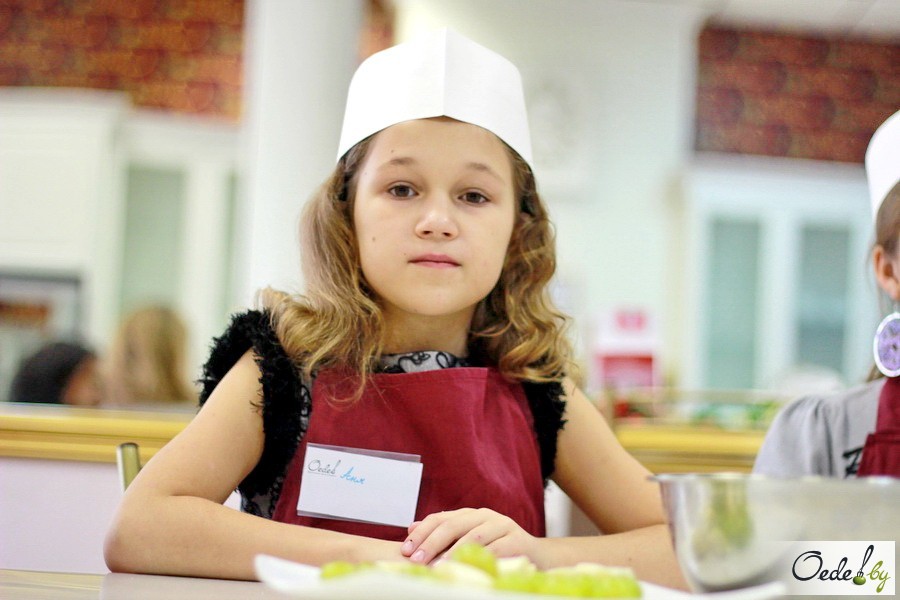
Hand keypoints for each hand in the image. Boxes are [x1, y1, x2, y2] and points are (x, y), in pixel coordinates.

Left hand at [400, 508, 537, 564]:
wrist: (537, 556)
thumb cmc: (498, 549)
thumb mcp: (468, 540)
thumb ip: (443, 533)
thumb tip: (411, 527)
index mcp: (469, 514)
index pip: (439, 518)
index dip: (421, 533)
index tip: (405, 551)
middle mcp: (484, 515)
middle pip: (452, 524)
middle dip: (431, 543)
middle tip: (416, 560)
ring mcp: (502, 525)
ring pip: (473, 536)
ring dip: (453, 553)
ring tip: (438, 568)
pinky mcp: (517, 539)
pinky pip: (495, 549)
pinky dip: (480, 559)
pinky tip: (468, 569)